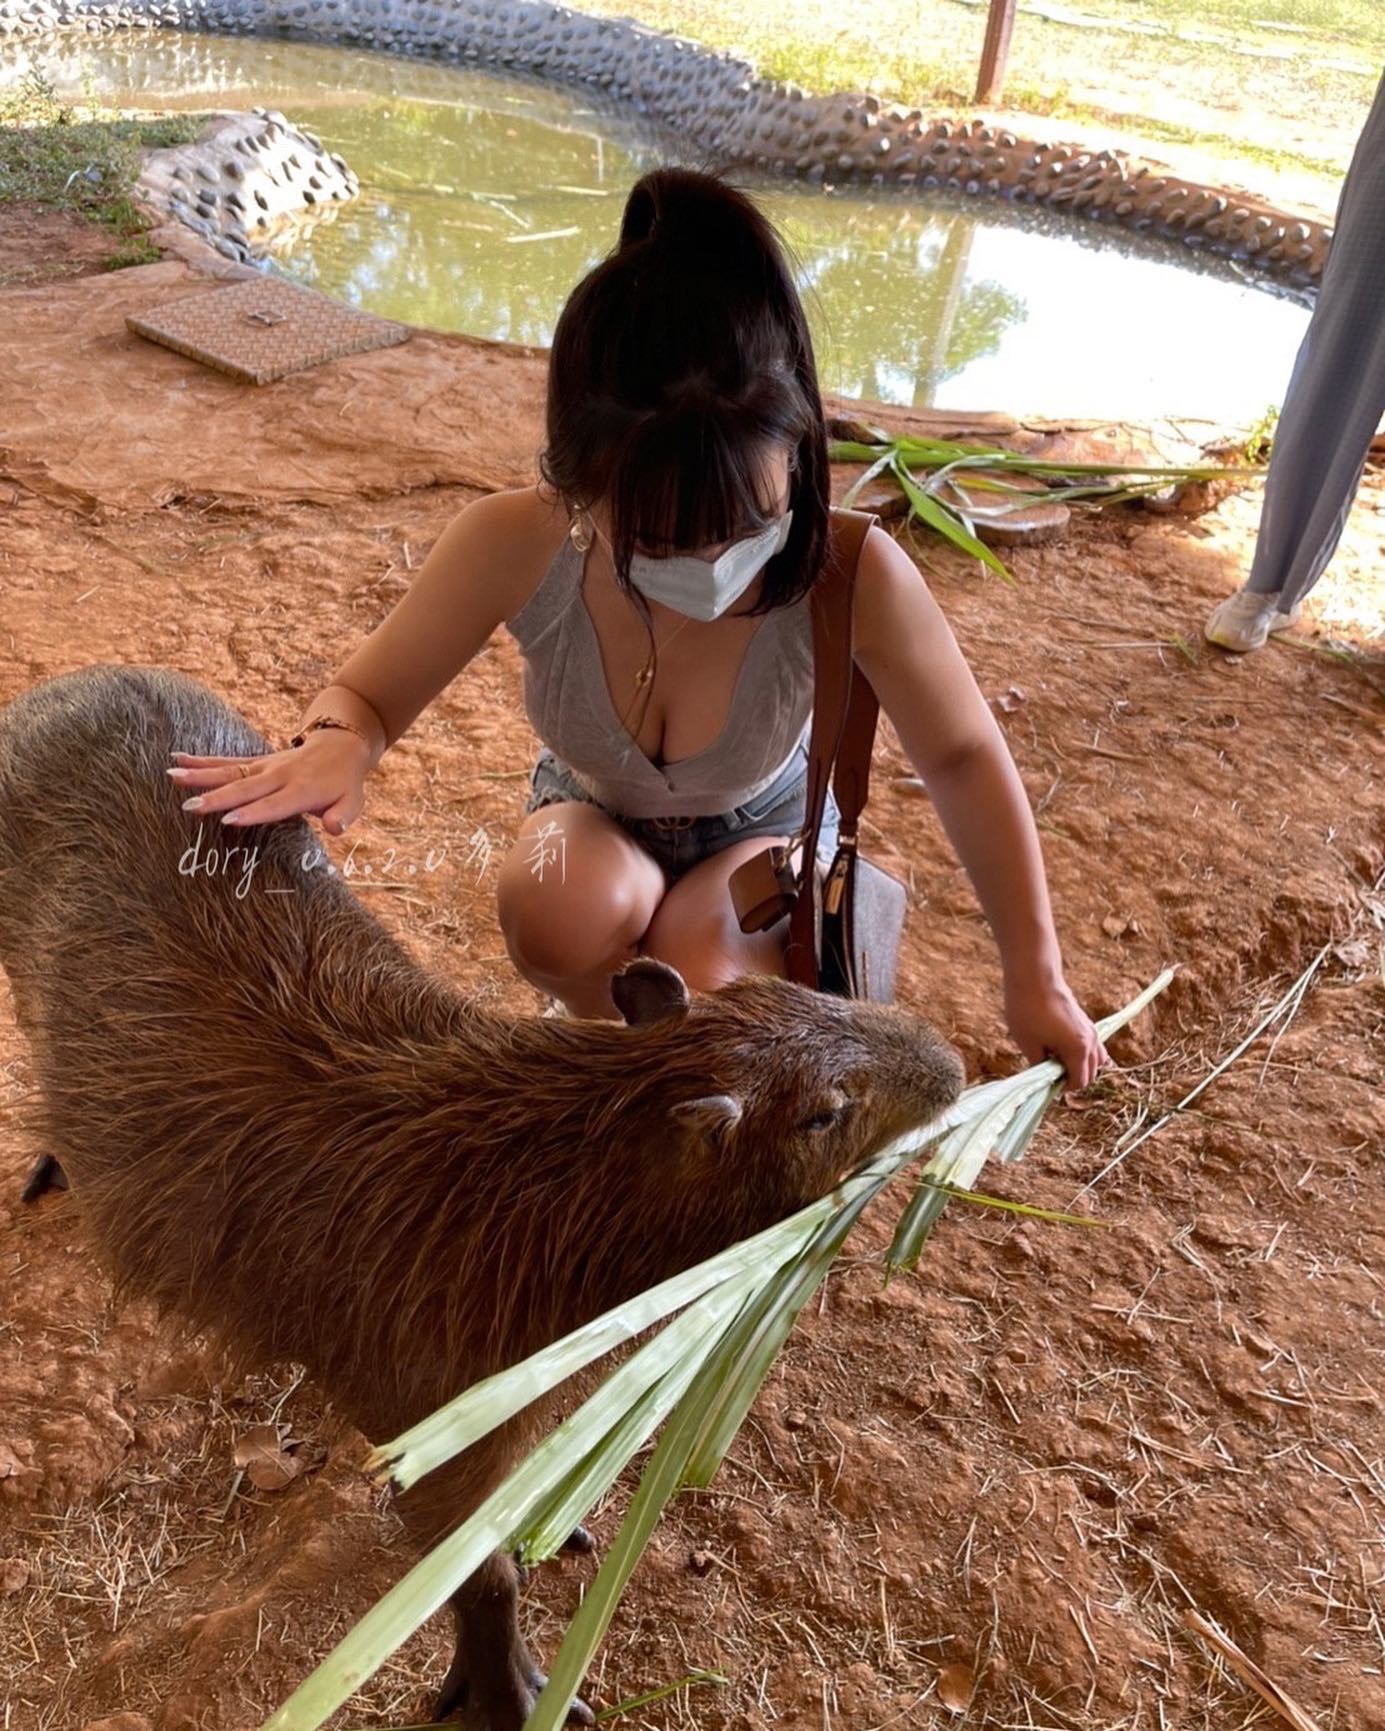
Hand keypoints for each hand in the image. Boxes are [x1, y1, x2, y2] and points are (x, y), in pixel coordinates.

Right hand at [166, 730, 371, 835]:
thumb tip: (335, 829)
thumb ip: (342, 816)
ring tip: (172, 775)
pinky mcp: (256, 760)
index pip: (274, 804)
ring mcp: (265, 766)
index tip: (227, 820)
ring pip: (230, 770)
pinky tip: (178, 760)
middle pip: (245, 787)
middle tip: (190, 807)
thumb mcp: (353, 802)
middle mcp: (279, 776)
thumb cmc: (344, 783)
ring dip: (200, 774)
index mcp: (302, 790)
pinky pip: (227, 760)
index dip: (253, 812)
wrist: (341, 745)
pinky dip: (203, 760)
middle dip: (218, 797)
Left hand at [1003, 971, 1109, 1088]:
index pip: (1079, 1081)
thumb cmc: (1027, 1010)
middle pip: (1091, 1073)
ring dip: (1080, 1065)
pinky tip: (1062, 1048)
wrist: (1034, 976)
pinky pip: (1092, 1045)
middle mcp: (1091, 1041)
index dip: (1063, 1088)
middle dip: (1073, 1078)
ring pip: (1096, 1059)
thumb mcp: (1028, 1045)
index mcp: (1079, 1050)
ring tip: (1056, 1060)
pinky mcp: (1086, 1021)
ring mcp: (1090, 1030)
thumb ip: (1040, 1066)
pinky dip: (1083, 1052)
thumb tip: (1045, 1076)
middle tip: (1049, 1074)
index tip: (1046, 1084)